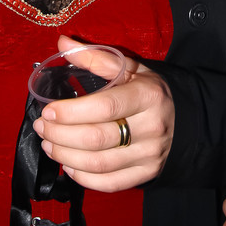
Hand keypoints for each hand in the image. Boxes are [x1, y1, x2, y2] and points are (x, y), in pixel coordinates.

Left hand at [33, 35, 174, 191]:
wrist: (184, 120)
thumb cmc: (149, 92)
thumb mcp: (130, 69)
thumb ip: (96, 57)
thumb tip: (63, 42)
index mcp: (148, 95)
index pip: (105, 107)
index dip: (71, 112)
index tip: (48, 110)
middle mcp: (151, 127)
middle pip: (97, 138)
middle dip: (60, 134)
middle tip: (41, 127)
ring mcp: (150, 154)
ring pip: (99, 163)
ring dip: (65, 155)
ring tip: (48, 143)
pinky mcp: (146, 174)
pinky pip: (109, 183)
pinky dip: (83, 178)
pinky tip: (68, 164)